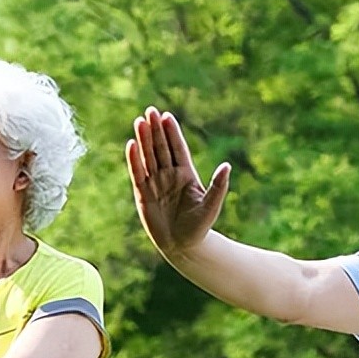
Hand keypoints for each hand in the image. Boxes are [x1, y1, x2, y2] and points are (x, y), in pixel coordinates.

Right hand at [125, 107, 230, 255]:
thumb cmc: (200, 226)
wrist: (183, 246)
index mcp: (186, 174)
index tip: (167, 116)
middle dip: (156, 130)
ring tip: (140, 122)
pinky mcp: (143, 194)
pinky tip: (131, 144)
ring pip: (148, 157)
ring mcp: (155, 184)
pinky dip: (134, 160)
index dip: (172, 133)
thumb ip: (218, 185)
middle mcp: (169, 175)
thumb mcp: (211, 205)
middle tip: (149, 111)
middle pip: (160, 148)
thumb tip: (227, 166)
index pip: (177, 148)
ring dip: (144, 140)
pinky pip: (138, 174)